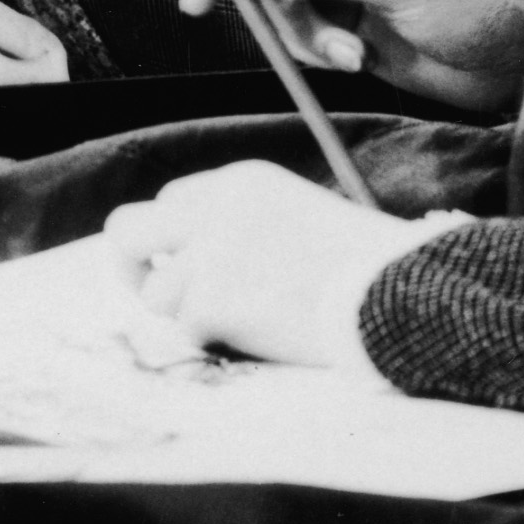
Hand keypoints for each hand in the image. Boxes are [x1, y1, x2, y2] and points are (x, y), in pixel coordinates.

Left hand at [104, 160, 438, 370]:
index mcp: (242, 183)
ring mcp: (207, 256)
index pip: (175, 201)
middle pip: (129, 230)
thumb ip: (249, 226)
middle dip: (132, 265)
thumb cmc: (367, 265)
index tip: (182, 264)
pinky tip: (261, 334)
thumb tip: (205, 263)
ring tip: (244, 323)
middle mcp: (214, 210)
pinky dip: (217, 340)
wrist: (394, 292)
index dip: (176, 238)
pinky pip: (189, 330)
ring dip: (190, 315)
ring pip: (156, 294)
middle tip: (149, 291)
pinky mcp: (209, 301)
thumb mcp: (303, 216)